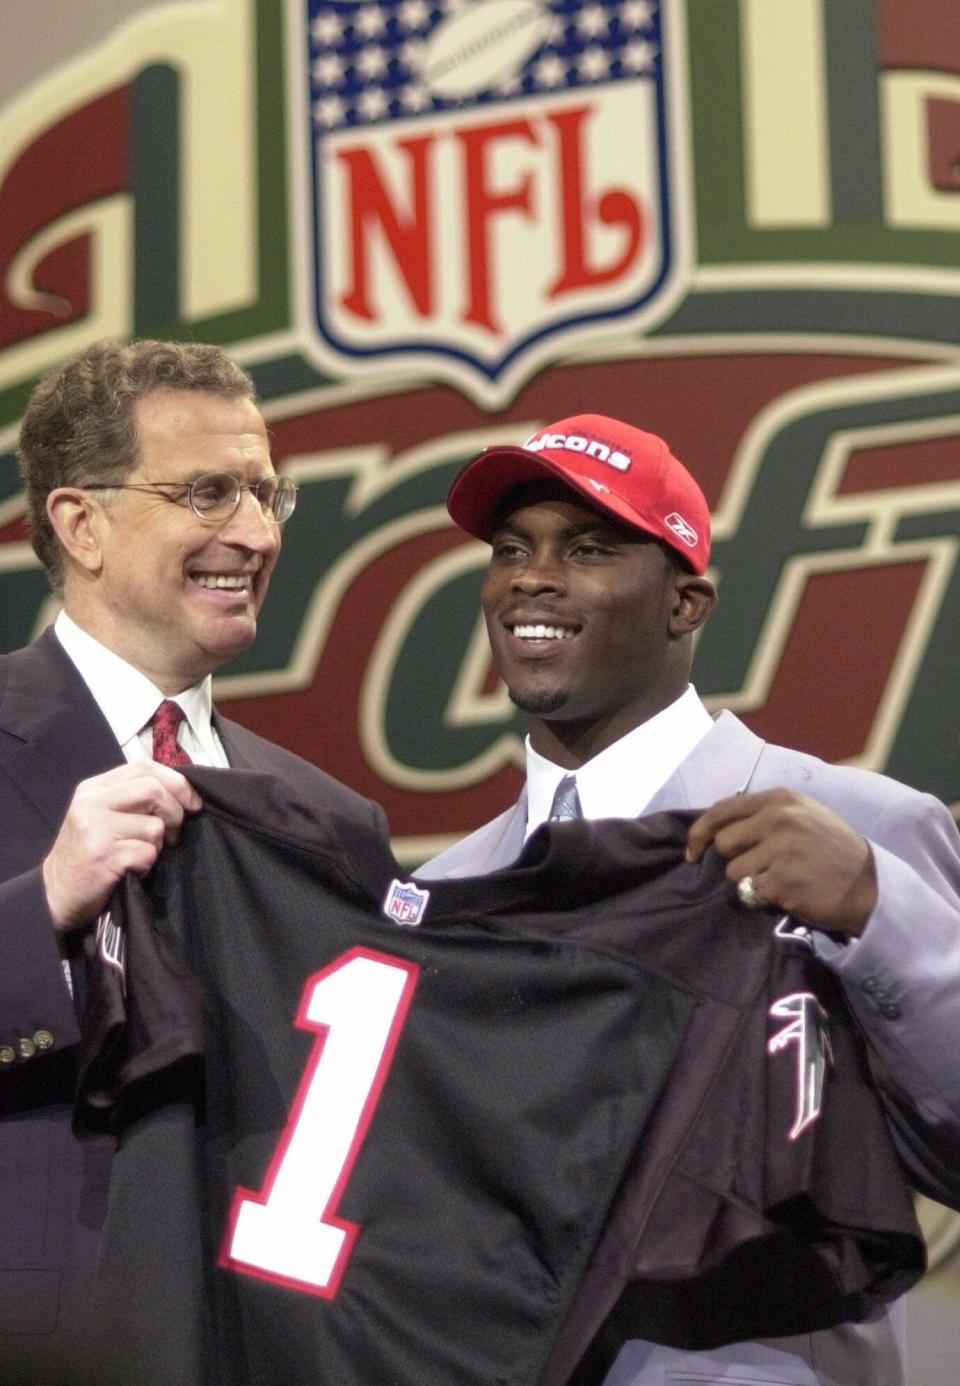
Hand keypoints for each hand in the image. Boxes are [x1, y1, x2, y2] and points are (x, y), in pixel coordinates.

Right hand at [42, 762, 201, 931]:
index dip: (177, 782)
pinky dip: (148, 864)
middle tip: (172, 834)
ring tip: (140, 855)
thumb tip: (183, 793)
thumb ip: (133, 798)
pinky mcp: (103, 856)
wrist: (55, 894)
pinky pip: (148, 853)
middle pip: (153, 790)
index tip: (193, 802)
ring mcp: (96, 829)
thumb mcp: (102, 816)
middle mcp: (92, 803)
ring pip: (154, 826)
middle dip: (175, 813)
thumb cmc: (88, 855)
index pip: (144, 766)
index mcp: (94, 788)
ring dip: (159, 845)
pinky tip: (132, 870)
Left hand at [686, 789, 876, 934]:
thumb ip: (765, 814)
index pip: (721, 810)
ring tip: (778, 879)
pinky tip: (789, 892)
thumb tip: (718, 825)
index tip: (692, 850)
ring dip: (748, 881)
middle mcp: (778, 819)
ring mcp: (780, 850)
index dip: (699, 832)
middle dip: (732, 860)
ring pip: (733, 872)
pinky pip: (751, 893)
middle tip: (756, 868)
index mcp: (780, 799)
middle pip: (723, 843)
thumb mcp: (803, 815)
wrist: (870, 884)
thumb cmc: (831, 849)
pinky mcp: (782, 881)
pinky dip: (763, 898)